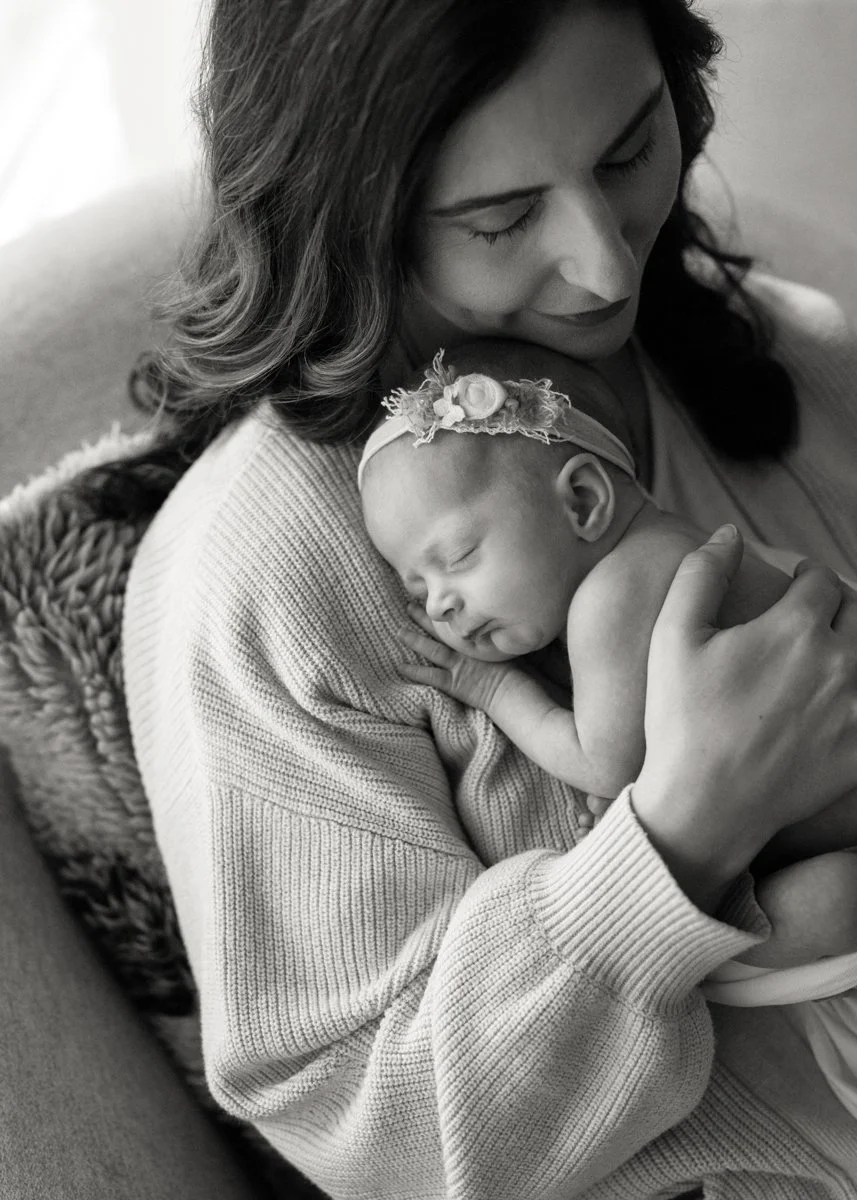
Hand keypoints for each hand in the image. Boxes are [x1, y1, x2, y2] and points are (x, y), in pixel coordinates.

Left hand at [399, 608, 520, 713]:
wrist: (519, 695)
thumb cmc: (523, 676)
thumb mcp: (515, 649)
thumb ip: (503, 637)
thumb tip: (504, 622)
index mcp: (481, 639)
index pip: (461, 619)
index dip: (448, 608)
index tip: (436, 594)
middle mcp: (467, 650)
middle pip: (442, 629)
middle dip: (425, 616)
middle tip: (411, 603)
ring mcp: (459, 666)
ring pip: (431, 648)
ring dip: (414, 639)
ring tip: (398, 631)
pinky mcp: (454, 683)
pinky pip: (431, 676)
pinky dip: (415, 672)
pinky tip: (400, 667)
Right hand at [633, 525, 856, 911]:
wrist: (705, 805)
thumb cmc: (681, 720)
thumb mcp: (672, 638)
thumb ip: (700, 575)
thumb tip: (727, 533)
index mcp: (795, 627)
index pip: (822, 580)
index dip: (805, 578)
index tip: (793, 587)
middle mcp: (839, 661)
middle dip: (839, 606)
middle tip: (814, 618)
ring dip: (854, 646)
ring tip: (829, 655)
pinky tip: (838, 702)